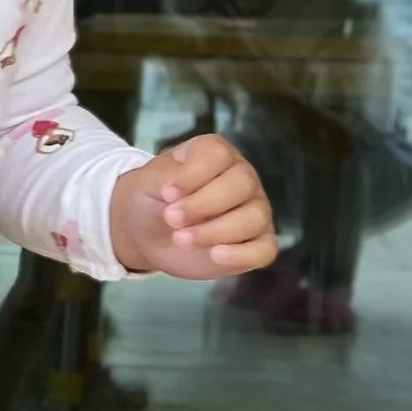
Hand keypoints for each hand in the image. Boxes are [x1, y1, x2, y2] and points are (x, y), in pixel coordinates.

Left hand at [108, 134, 277, 278]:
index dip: (193, 175)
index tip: (166, 193)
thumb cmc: (151, 199)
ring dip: (215, 232)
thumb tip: (178, 186)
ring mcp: (254, 211)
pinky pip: (265, 249)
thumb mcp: (146, 181)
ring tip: (180, 239)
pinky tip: (216, 256)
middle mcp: (242, 178)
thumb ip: (164, 177)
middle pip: (242, 184)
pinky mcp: (255, 244)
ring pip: (254, 218)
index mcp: (216, 155)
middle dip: (203, 205)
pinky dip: (242, 254)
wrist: (147, 233)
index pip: (219, 155)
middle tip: (170, 219)